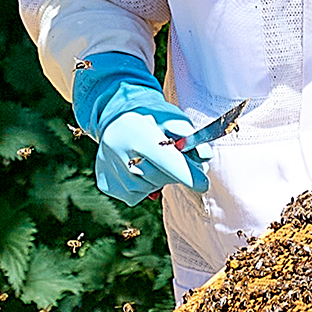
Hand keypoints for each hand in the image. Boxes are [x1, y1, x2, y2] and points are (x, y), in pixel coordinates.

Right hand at [72, 52, 209, 203]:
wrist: (117, 115)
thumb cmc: (151, 116)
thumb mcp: (172, 118)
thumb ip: (190, 137)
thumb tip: (205, 157)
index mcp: (136, 130)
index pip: (165, 159)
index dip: (188, 174)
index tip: (204, 184)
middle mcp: (117, 150)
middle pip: (159, 177)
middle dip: (175, 173)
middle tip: (178, 161)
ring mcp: (109, 169)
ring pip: (147, 189)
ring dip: (158, 179)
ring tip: (152, 160)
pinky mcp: (106, 183)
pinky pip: (134, 196)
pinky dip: (143, 186)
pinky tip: (138, 168)